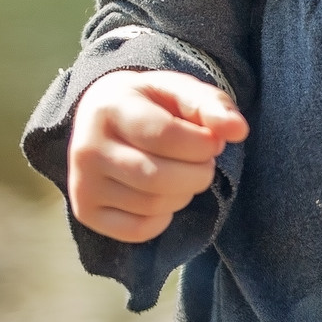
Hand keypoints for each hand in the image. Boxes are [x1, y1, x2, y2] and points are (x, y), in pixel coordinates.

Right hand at [66, 69, 248, 243]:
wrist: (101, 117)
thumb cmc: (149, 104)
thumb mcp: (178, 91)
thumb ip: (211, 105)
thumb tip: (239, 131)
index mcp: (109, 107)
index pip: (164, 136)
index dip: (201, 144)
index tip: (214, 141)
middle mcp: (87, 148)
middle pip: (157, 178)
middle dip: (197, 173)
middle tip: (203, 161)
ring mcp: (83, 183)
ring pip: (151, 205)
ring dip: (184, 193)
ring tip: (183, 173)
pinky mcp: (86, 211)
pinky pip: (138, 230)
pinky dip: (163, 218)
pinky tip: (163, 195)